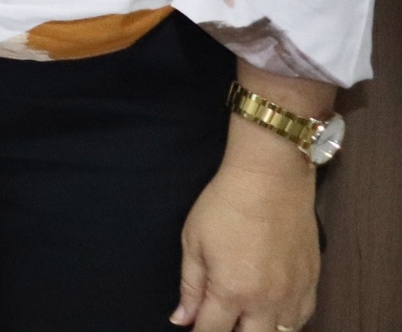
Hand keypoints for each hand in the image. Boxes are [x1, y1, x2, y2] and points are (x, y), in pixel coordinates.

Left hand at [172, 131, 317, 331]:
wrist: (271, 179)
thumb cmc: (225, 205)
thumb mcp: (194, 242)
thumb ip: (190, 286)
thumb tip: (182, 318)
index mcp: (232, 292)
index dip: (198, 331)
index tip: (194, 326)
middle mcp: (266, 301)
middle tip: (219, 319)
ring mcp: (294, 294)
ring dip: (260, 329)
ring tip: (244, 316)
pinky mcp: (312, 283)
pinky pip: (302, 318)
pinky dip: (286, 321)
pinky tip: (272, 312)